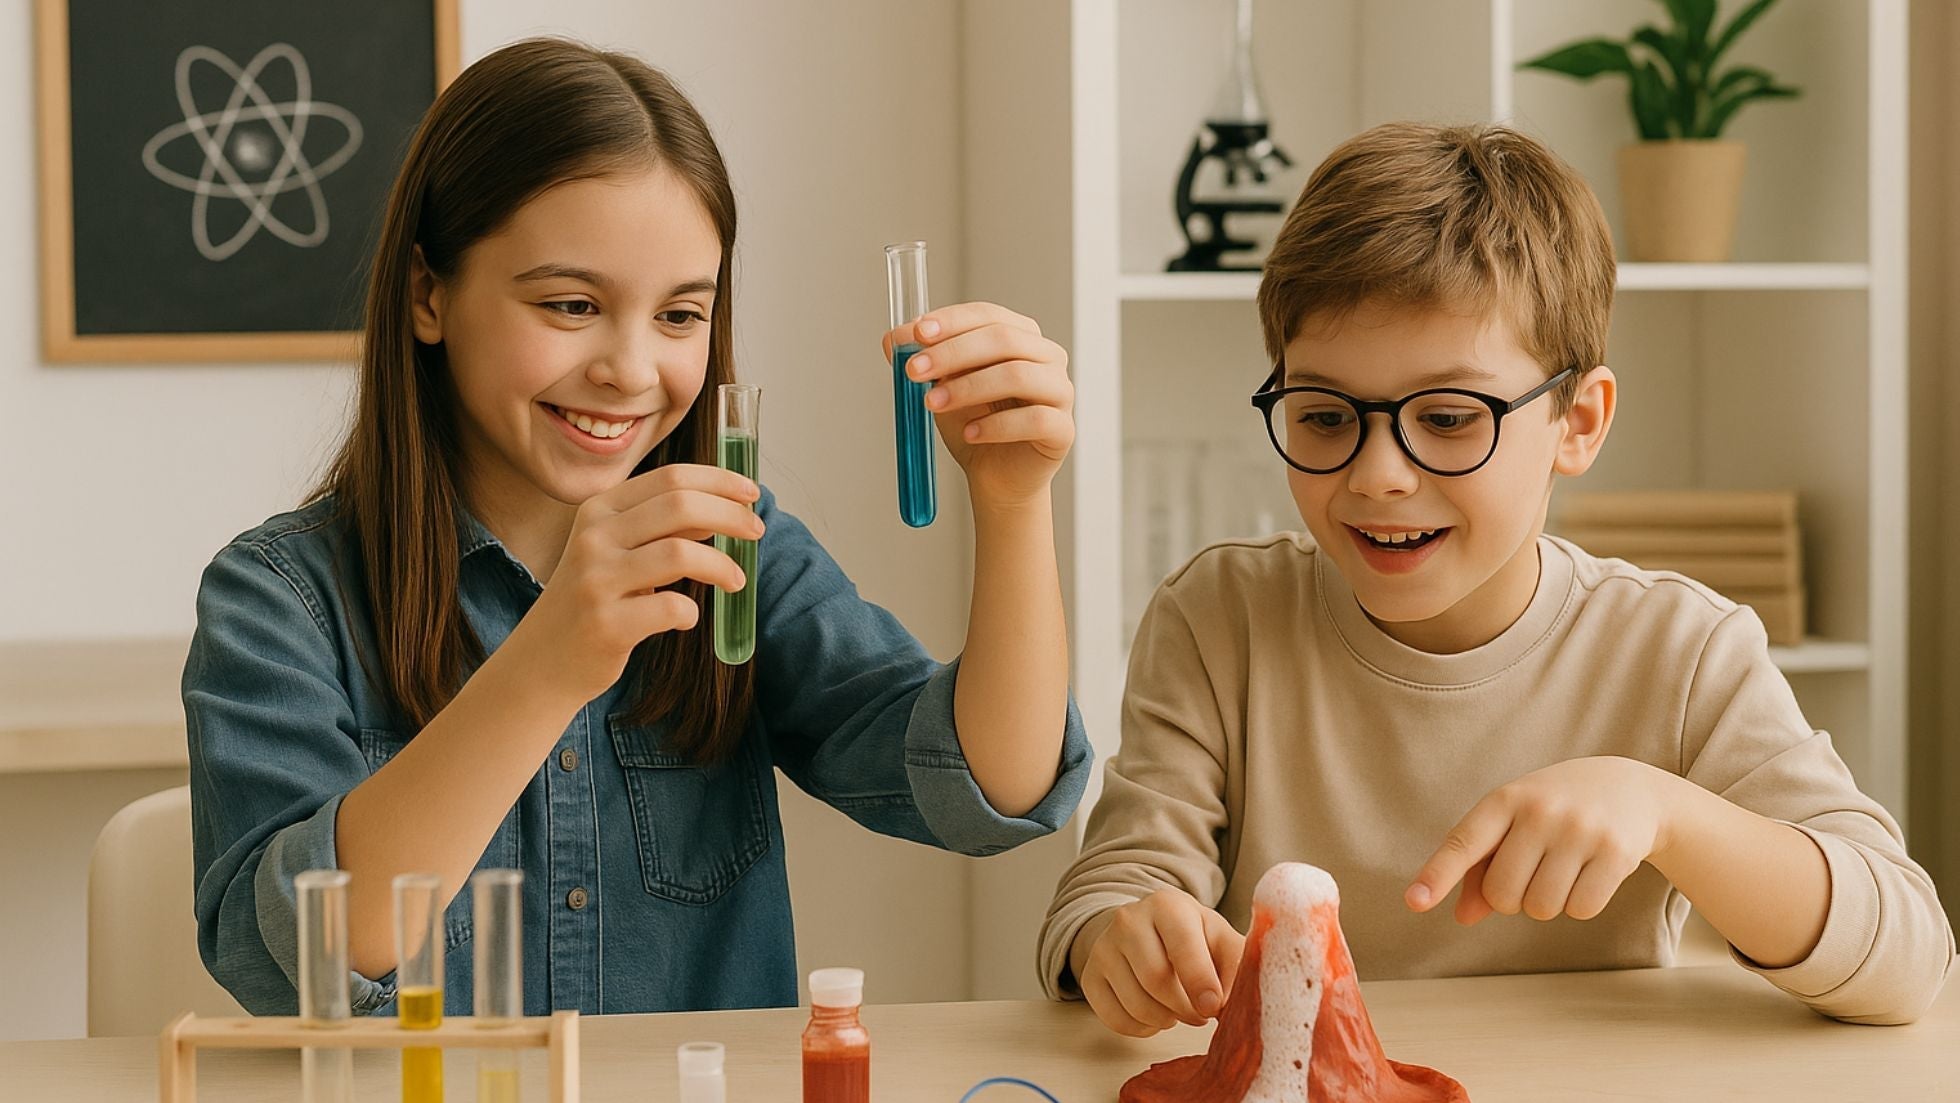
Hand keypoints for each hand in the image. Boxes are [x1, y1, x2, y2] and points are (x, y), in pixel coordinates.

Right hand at [508, 465, 763, 705]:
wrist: (542, 662)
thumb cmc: (592, 601)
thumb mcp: (615, 552)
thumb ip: (660, 527)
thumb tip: (719, 510)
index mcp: (599, 510)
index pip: (671, 477)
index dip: (719, 481)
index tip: (751, 493)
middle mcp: (594, 537)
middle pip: (680, 505)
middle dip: (730, 515)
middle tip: (757, 532)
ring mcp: (596, 580)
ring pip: (680, 553)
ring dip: (721, 565)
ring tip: (736, 581)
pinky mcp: (605, 624)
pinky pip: (671, 608)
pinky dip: (691, 612)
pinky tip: (687, 618)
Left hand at [884, 302, 1073, 509]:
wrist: (994, 478)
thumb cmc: (974, 425)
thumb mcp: (941, 387)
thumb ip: (923, 361)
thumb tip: (892, 339)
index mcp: (1020, 336)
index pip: (988, 315)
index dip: (952, 321)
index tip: (918, 334)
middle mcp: (1046, 357)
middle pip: (1003, 339)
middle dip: (953, 353)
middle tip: (914, 371)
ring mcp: (1060, 391)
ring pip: (1018, 375)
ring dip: (968, 387)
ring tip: (932, 404)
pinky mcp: (1063, 430)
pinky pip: (1034, 419)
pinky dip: (996, 425)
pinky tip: (971, 433)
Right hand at [1074, 889, 1244, 1037]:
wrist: (1144, 928)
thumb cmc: (1191, 936)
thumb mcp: (1219, 938)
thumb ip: (1237, 965)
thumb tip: (1238, 1005)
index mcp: (1167, 905)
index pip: (1182, 947)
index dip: (1201, 983)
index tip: (1213, 1008)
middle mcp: (1128, 921)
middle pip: (1156, 980)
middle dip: (1185, 1008)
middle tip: (1201, 1015)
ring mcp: (1104, 948)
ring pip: (1136, 1004)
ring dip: (1166, 1020)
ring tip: (1179, 1011)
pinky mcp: (1090, 976)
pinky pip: (1115, 1019)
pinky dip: (1142, 1028)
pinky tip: (1155, 1015)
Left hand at [1406, 756, 1685, 924]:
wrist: (1631, 788)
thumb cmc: (1554, 811)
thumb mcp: (1514, 824)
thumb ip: (1480, 868)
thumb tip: (1462, 915)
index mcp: (1505, 799)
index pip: (1463, 843)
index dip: (1437, 875)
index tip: (1414, 902)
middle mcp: (1540, 810)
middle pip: (1503, 894)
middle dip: (1511, 899)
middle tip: (1532, 872)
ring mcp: (1580, 829)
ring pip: (1542, 907)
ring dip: (1547, 903)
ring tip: (1563, 868)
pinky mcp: (1616, 852)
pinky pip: (1581, 909)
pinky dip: (1581, 905)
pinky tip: (1590, 874)